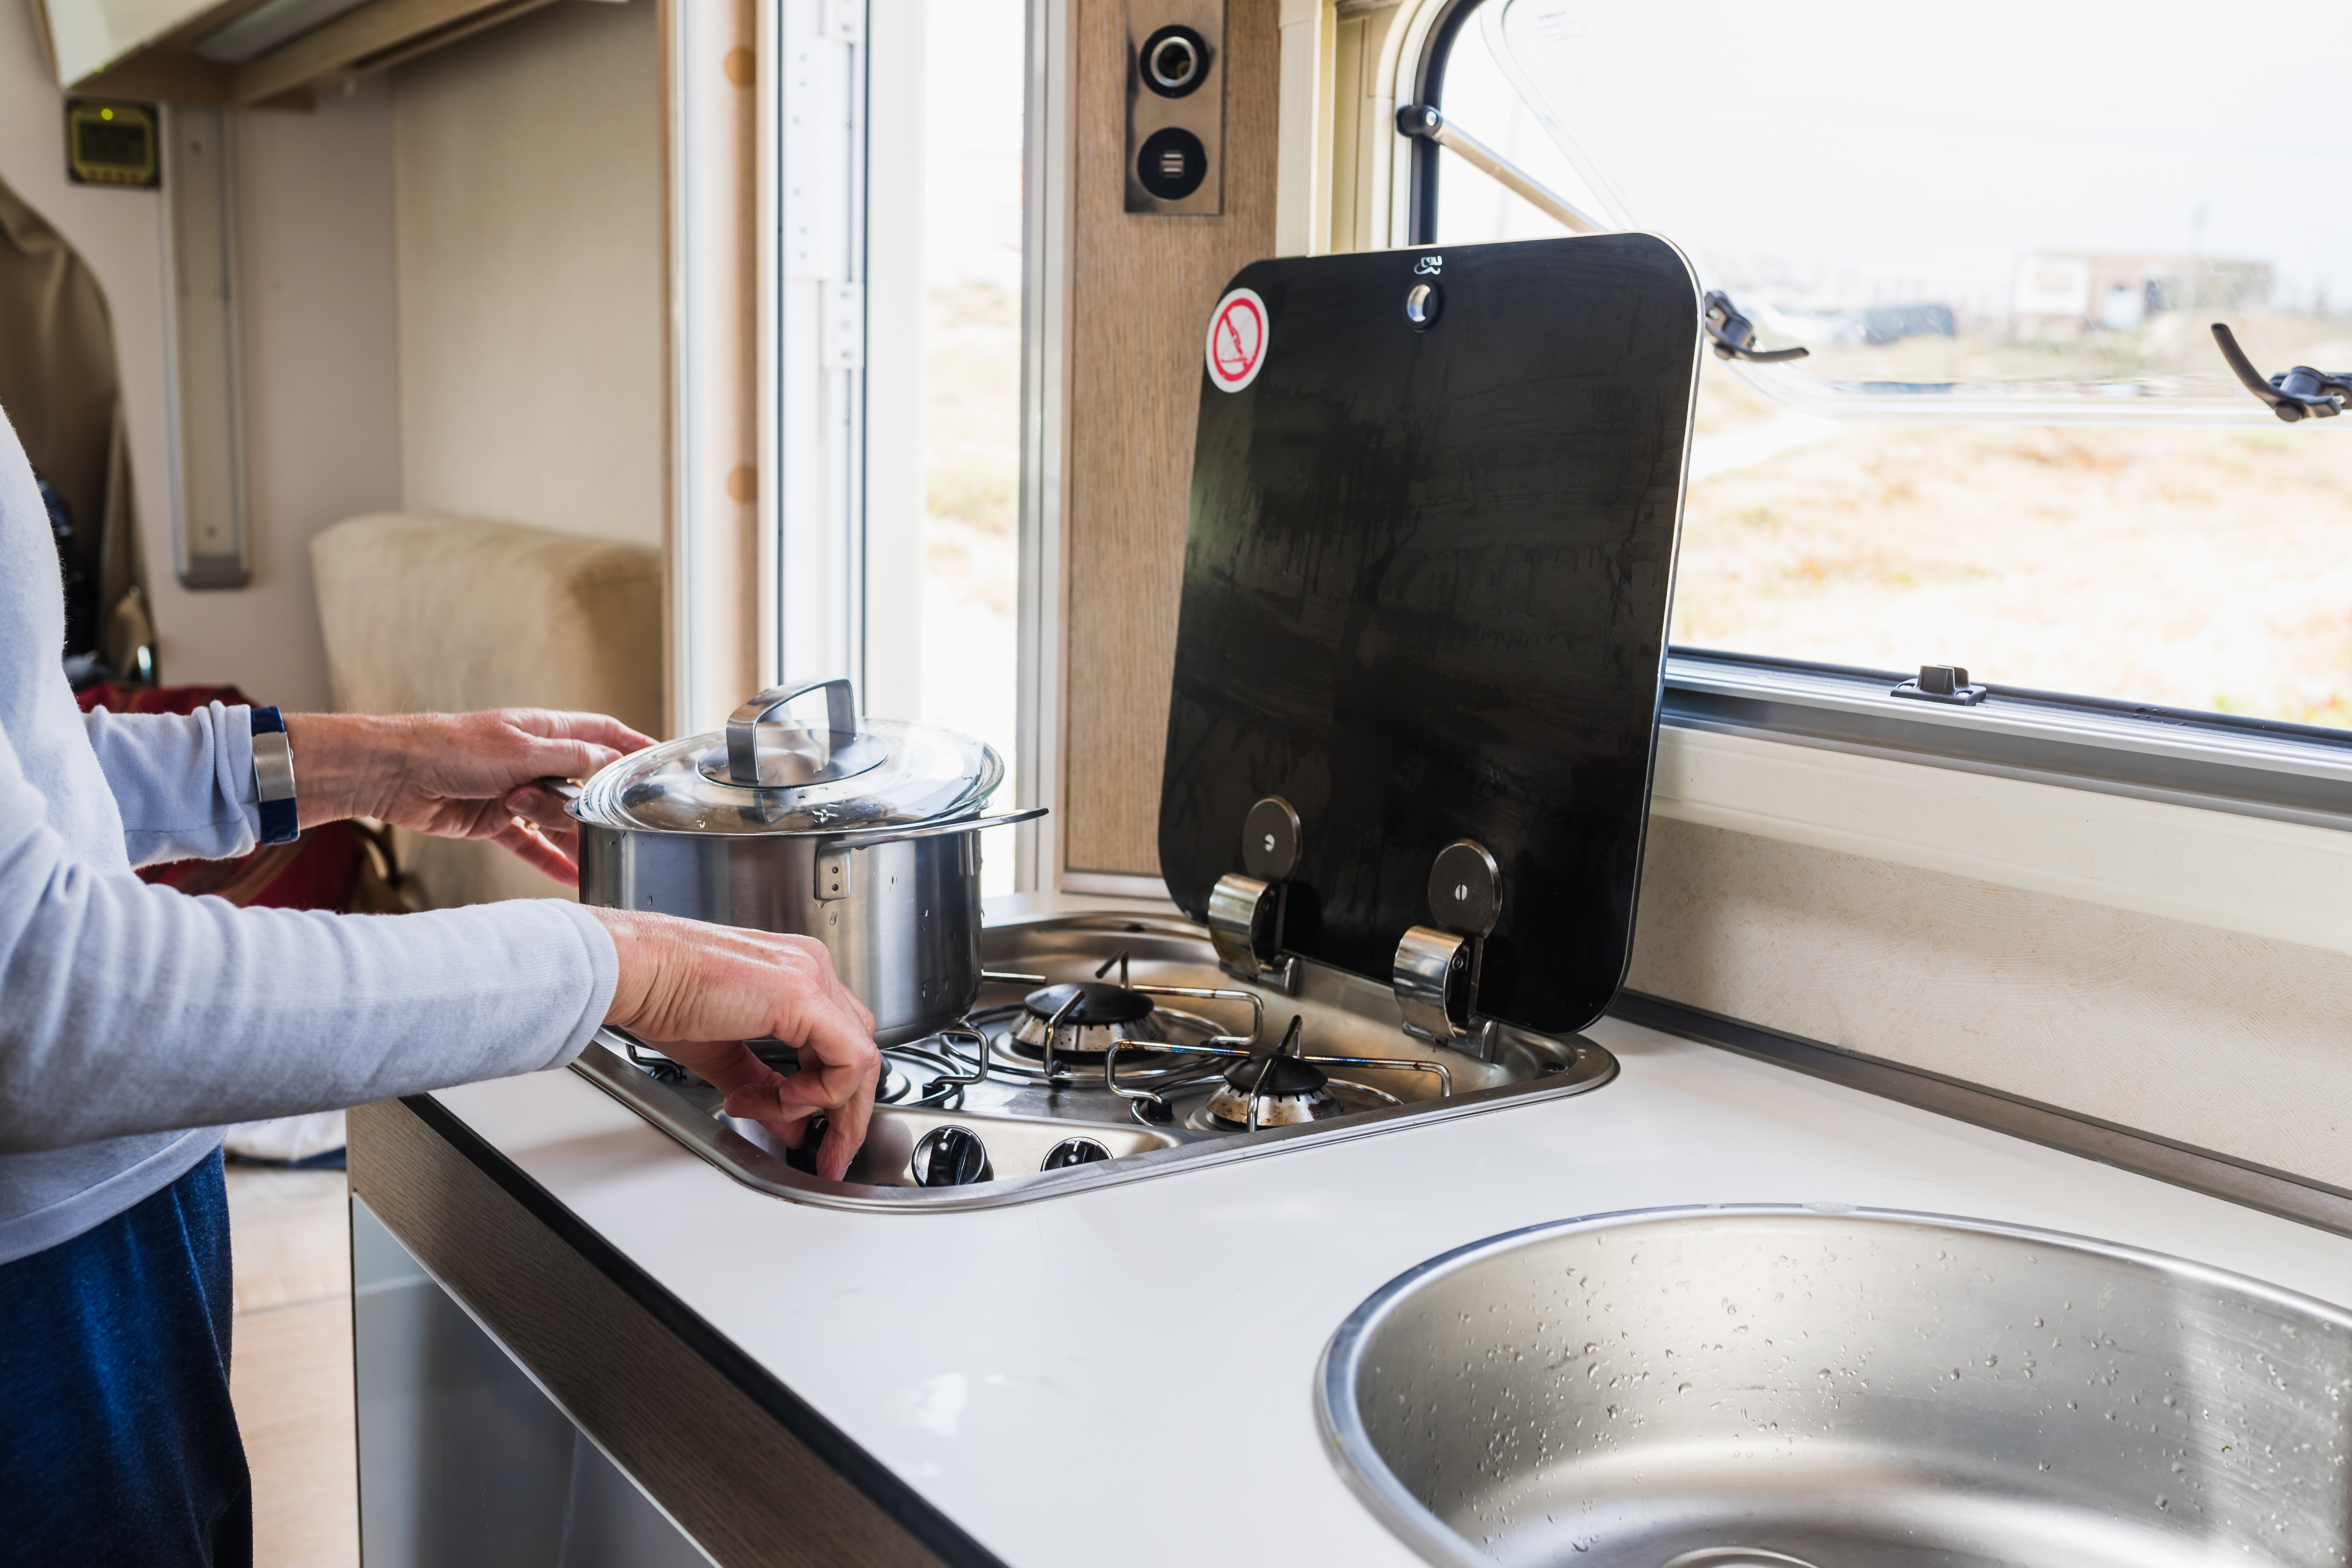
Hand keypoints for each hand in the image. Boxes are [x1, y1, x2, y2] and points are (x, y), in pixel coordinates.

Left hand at [284, 710, 653, 884]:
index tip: (660, 760)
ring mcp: (515, 792)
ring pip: (559, 819)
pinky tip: (571, 879)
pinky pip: (530, 845)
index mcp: (543, 731)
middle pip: (583, 785)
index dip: (631, 746)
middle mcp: (533, 760)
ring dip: (575, 838)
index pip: (601, 734)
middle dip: (600, 806)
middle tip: (622, 827)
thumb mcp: (521, 749)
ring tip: (601, 860)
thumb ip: (569, 759)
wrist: (395, 773)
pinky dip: (549, 862)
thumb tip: (609, 765)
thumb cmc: (450, 747)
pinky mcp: (495, 821)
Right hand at [590, 909, 880, 1180]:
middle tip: (829, 1154)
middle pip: (859, 1050)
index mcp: (796, 974)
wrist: (632, 970)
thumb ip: (764, 1091)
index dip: (836, 1095)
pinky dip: (822, 1091)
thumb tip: (791, 1126)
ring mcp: (811, 976)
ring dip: (828, 1105)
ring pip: (861, 1057)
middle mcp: (811, 968)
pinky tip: (783, 1099)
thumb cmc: (660, 995)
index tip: (817, 1135)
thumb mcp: (723, 1054)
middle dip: (847, 1113)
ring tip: (779, 1117)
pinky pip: (847, 1057)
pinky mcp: (803, 994)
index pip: (842, 1041)